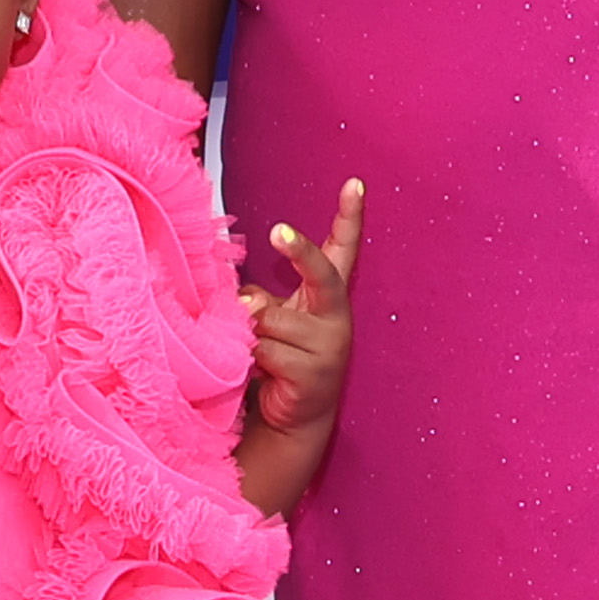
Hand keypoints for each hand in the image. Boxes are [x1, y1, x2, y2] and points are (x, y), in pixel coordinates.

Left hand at [246, 180, 367, 442]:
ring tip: (255, 347)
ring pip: (272, 319)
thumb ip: (260, 298)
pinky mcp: (314, 375)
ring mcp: (330, 346)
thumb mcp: (273, 318)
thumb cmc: (280, 354)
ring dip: (251, 330)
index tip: (354, 184)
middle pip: (323, 276)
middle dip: (301, 252)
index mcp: (328, 295)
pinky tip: (258, 368)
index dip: (351, 216)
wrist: (295, 415)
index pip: (343, 249)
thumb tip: (244, 302)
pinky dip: (251, 355)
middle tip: (278, 231)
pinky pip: (267, 350)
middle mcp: (336, 316)